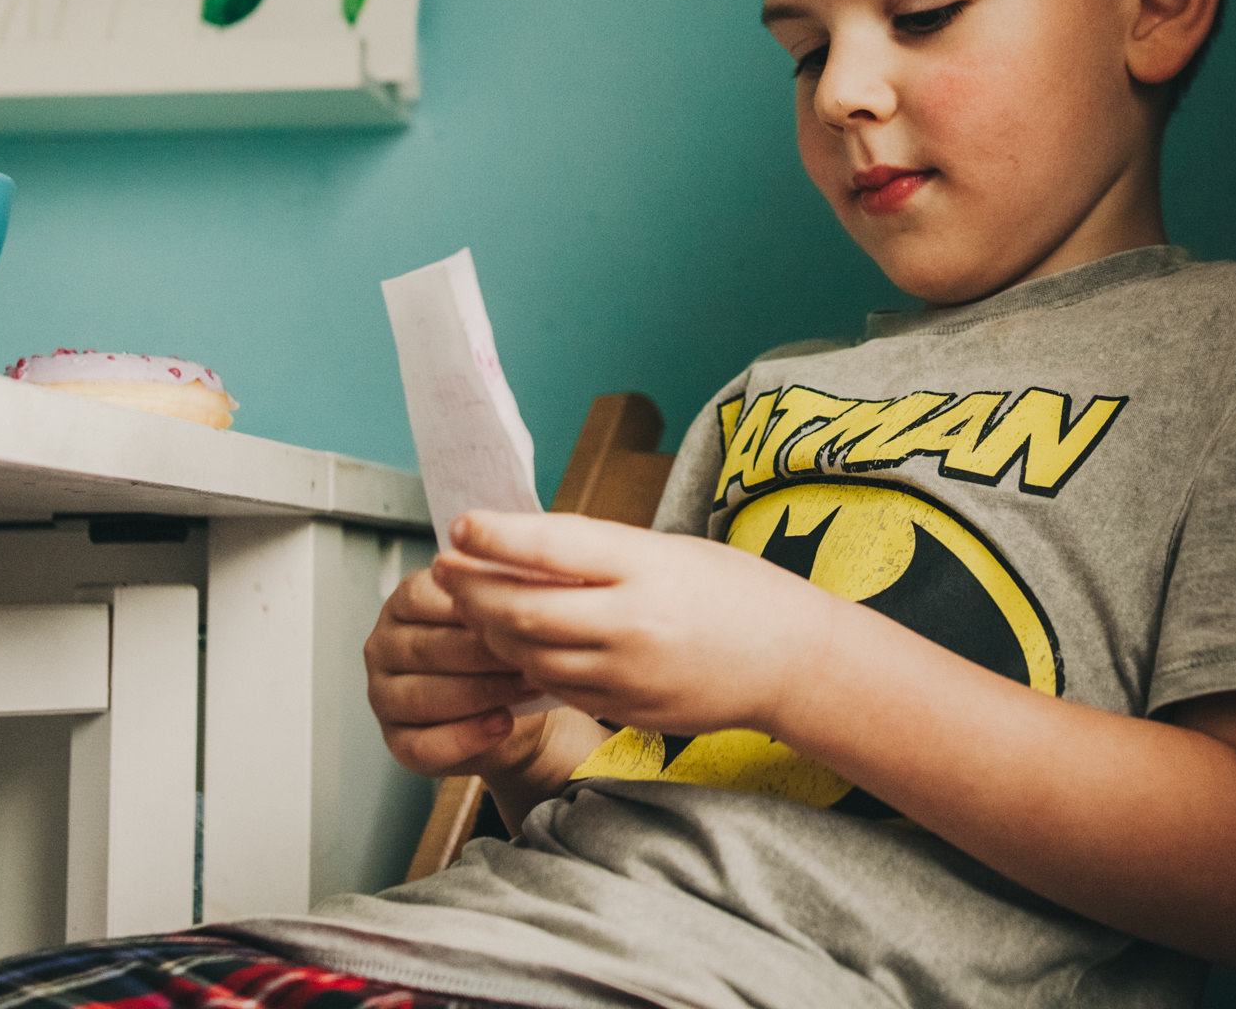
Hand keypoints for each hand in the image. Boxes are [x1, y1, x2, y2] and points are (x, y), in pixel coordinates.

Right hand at [364, 558, 549, 777]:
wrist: (518, 707)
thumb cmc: (506, 651)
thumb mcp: (503, 614)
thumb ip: (500, 596)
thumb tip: (521, 585)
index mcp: (405, 603)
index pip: (422, 598)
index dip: (473, 609)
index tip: (518, 614)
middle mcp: (384, 647)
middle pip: (425, 649)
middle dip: (485, 654)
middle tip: (531, 656)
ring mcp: (383, 696)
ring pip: (422, 697)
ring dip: (481, 694)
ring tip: (526, 688)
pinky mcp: (396, 741)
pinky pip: (423, 745)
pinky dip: (466, 737)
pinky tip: (502, 724)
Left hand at [439, 510, 839, 738]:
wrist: (792, 662)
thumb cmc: (735, 592)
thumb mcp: (671, 552)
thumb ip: (602, 554)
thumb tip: (526, 548)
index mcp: (647, 567)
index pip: (552, 547)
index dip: (496, 537)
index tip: (460, 526)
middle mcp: (633, 621)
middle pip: (525, 608)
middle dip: (474, 590)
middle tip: (444, 570)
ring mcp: (628, 672)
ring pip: (531, 654)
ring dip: (494, 630)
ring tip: (474, 606)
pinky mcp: (626, 708)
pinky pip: (558, 687)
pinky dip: (530, 664)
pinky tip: (520, 645)